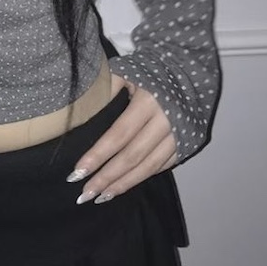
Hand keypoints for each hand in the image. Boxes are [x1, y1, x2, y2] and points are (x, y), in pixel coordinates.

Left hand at [68, 74, 178, 203]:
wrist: (189, 68)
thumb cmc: (150, 70)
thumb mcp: (126, 71)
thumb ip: (106, 90)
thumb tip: (82, 114)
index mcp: (149, 101)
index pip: (118, 135)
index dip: (97, 156)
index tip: (77, 172)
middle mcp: (167, 121)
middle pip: (132, 156)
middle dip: (107, 178)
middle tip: (85, 194)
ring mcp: (180, 135)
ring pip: (149, 167)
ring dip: (124, 184)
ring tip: (101, 197)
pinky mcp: (188, 143)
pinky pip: (163, 166)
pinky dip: (143, 176)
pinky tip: (126, 185)